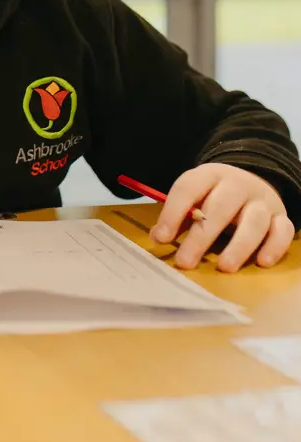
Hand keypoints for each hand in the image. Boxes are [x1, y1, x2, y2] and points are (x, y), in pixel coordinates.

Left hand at [150, 163, 295, 271]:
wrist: (252, 179)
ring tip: (224, 267)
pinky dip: (274, 247)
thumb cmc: (214, 194)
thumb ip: (179, 214)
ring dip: (239, 245)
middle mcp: (238, 185)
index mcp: (209, 175)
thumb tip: (159, 237)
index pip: (188, 189)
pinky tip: (262, 262)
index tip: (161, 238)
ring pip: (254, 221)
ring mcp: (262, 201)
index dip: (173, 213)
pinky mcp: (281, 217)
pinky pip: (283, 231)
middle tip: (186, 261)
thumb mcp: (195, 195)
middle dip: (201, 236)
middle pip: (220, 208)